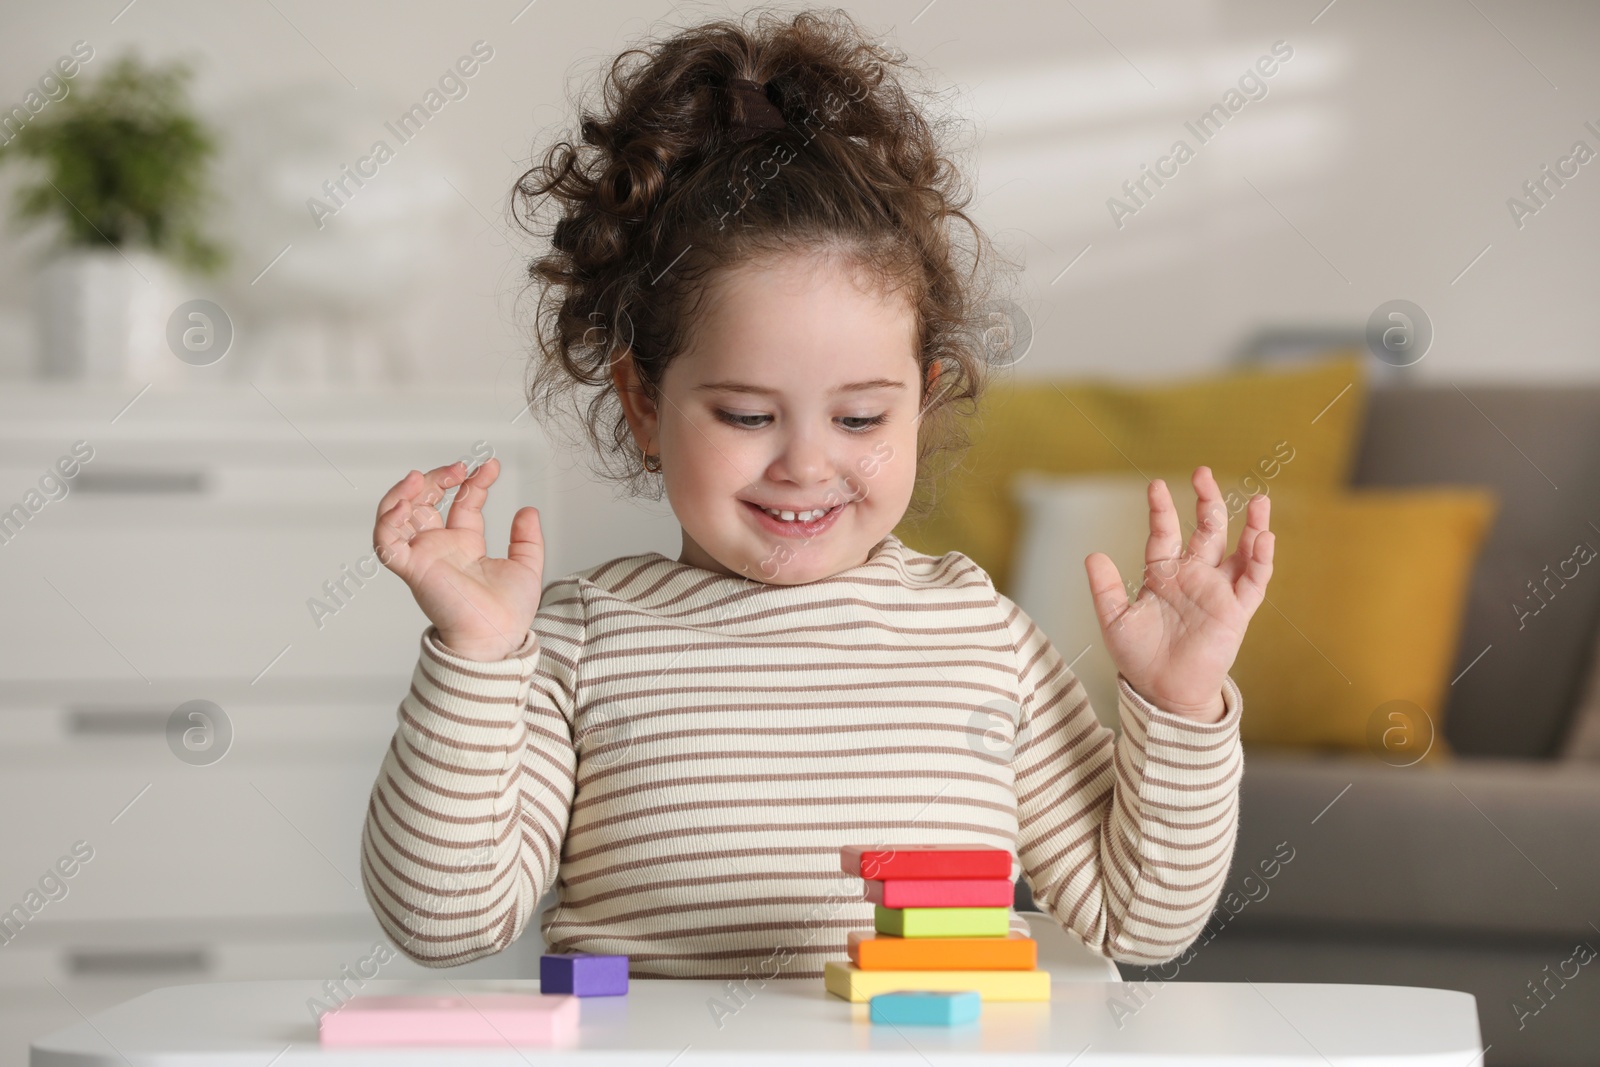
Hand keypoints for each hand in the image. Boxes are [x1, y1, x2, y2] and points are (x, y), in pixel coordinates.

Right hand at [373, 458, 544, 661]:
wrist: (498, 638)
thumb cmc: (507, 613)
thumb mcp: (525, 566)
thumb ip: (526, 539)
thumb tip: (528, 511)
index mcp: (464, 545)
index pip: (461, 504)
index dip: (473, 482)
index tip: (491, 466)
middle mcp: (440, 548)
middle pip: (425, 502)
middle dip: (438, 478)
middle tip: (460, 468)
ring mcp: (423, 556)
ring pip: (397, 516)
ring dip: (404, 492)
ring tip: (423, 477)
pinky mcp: (412, 568)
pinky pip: (386, 542)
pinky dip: (388, 520)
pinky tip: (405, 502)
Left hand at [1083, 467, 1273, 721]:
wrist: (1163, 692)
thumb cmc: (1139, 657)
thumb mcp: (1116, 621)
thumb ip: (1105, 589)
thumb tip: (1092, 556)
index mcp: (1164, 574)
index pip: (1165, 533)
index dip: (1162, 510)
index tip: (1155, 486)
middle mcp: (1194, 577)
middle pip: (1207, 530)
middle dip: (1207, 502)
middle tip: (1203, 473)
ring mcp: (1217, 592)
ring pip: (1240, 551)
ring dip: (1251, 526)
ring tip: (1259, 499)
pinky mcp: (1236, 611)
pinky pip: (1253, 582)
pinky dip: (1261, 560)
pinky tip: (1263, 538)